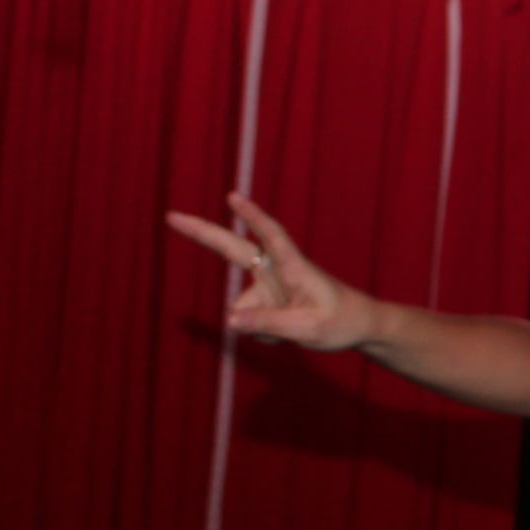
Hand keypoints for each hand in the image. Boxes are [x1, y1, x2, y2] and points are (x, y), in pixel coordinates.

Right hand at [163, 193, 377, 350]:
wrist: (357, 326)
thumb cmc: (340, 321)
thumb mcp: (307, 329)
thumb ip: (270, 325)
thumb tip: (230, 321)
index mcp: (293, 266)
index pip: (271, 236)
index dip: (252, 217)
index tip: (232, 197)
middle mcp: (276, 270)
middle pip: (233, 248)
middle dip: (202, 233)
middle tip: (171, 216)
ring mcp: (268, 285)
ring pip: (243, 310)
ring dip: (260, 327)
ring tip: (294, 330)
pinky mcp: (266, 300)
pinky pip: (249, 322)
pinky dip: (263, 333)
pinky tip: (287, 333)